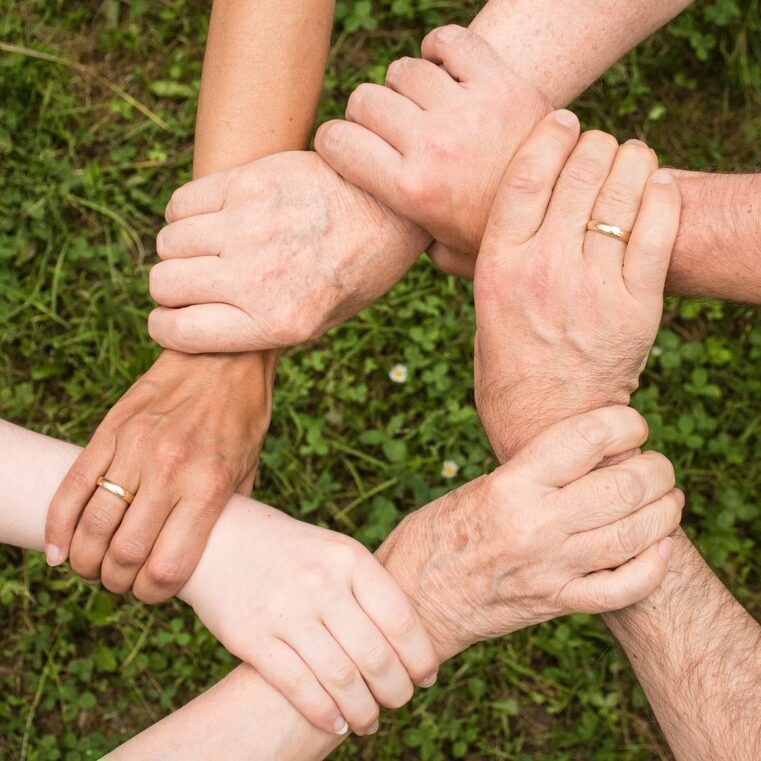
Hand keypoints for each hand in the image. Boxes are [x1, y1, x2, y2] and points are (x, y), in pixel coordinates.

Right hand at [45, 350, 274, 601]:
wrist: (224, 356)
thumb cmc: (242, 418)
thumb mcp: (248, 470)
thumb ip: (226, 515)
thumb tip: (205, 556)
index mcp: (209, 487)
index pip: (167, 567)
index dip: (153, 594)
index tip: (151, 593)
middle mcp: (169, 471)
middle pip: (124, 554)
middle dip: (117, 582)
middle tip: (120, 582)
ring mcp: (135, 449)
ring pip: (92, 526)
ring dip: (86, 561)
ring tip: (93, 567)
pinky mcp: (111, 430)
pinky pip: (72, 487)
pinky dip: (58, 526)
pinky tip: (59, 550)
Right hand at [147, 151, 429, 352]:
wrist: (390, 209)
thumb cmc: (355, 270)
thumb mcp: (320, 321)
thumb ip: (261, 330)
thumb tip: (201, 328)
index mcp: (277, 323)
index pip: (178, 332)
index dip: (166, 327)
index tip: (174, 318)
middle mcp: (258, 278)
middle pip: (164, 284)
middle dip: (171, 288)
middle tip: (196, 281)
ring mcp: (250, 227)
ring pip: (168, 242)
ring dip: (180, 249)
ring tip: (209, 248)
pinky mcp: (248, 183)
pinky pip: (181, 203)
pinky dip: (185, 213)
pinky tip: (213, 218)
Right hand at [180, 498, 438, 736]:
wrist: (219, 536)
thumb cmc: (288, 549)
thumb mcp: (333, 550)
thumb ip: (366, 587)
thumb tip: (408, 641)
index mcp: (348, 558)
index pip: (400, 619)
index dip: (420, 656)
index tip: (426, 677)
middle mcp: (321, 583)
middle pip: (375, 655)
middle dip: (396, 690)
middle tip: (400, 702)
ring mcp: (286, 610)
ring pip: (341, 678)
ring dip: (363, 711)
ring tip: (370, 722)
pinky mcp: (252, 637)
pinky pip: (299, 687)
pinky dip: (325, 714)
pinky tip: (337, 724)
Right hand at [315, 25, 549, 272]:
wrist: (565, 211)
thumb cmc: (496, 236)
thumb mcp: (445, 253)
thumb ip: (408, 238)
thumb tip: (381, 228)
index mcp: (411, 191)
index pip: (337, 142)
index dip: (333, 141)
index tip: (345, 147)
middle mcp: (433, 146)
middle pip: (365, 100)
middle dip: (366, 114)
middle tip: (388, 130)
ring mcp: (467, 110)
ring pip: (403, 70)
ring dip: (405, 86)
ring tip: (422, 105)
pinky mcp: (501, 83)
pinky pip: (450, 41)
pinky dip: (440, 48)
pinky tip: (444, 70)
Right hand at [376, 406, 681, 659]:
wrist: (413, 601)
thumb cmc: (436, 535)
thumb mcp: (477, 487)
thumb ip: (532, 473)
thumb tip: (588, 455)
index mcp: (511, 485)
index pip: (587, 438)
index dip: (625, 423)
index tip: (632, 425)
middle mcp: (536, 524)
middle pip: (624, 486)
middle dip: (656, 470)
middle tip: (657, 465)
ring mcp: (551, 568)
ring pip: (635, 535)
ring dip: (665, 512)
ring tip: (667, 499)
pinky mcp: (556, 603)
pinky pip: (623, 588)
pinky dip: (653, 567)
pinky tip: (660, 548)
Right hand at [473, 112, 680, 460]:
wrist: (548, 422)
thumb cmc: (508, 364)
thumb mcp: (482, 308)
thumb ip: (483, 260)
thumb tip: (463, 222)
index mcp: (499, 266)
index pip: (526, 174)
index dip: (549, 134)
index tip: (562, 119)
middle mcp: (544, 269)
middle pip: (579, 172)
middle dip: (594, 144)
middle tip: (599, 145)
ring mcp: (593, 286)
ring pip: (622, 192)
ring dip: (631, 161)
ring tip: (631, 159)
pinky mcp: (636, 305)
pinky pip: (657, 229)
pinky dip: (661, 196)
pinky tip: (656, 186)